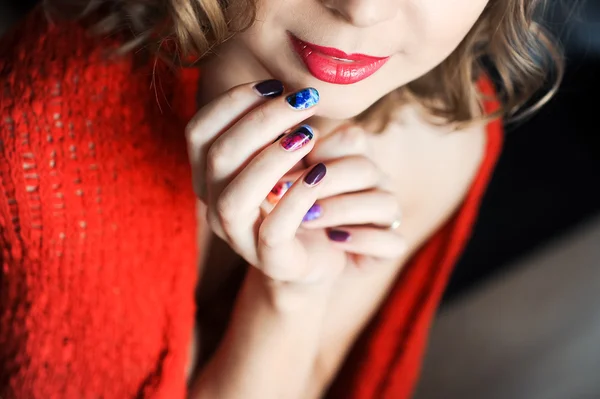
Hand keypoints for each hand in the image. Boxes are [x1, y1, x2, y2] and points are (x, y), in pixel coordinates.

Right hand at [186, 80, 346, 292]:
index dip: (231, 102)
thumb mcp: (284, 156)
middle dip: (262, 120)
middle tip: (304, 102)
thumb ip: (275, 128)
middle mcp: (214, 206)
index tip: (274, 86)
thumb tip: (293, 90)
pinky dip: (297, 197)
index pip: (198, 131)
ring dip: (272, 157)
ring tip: (309, 134)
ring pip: (235, 196)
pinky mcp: (271, 260)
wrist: (317, 255)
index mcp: (210, 176)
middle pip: (219, 156)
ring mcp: (239, 237)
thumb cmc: (299, 196)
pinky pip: (274, 230)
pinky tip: (319, 173)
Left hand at [269, 126, 406, 268]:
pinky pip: (393, 241)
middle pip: (365, 168)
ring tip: (306, 220)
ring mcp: (387, 215)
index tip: (283, 172)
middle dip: (325, 183)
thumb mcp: (277, 189)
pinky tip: (333, 240)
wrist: (292, 263)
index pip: (352, 138)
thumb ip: (284, 163)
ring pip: (385, 203)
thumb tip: (290, 140)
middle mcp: (376, 182)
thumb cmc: (282, 217)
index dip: (320, 151)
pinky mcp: (391, 248)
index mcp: (353, 157)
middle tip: (287, 197)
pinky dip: (363, 239)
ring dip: (341, 210)